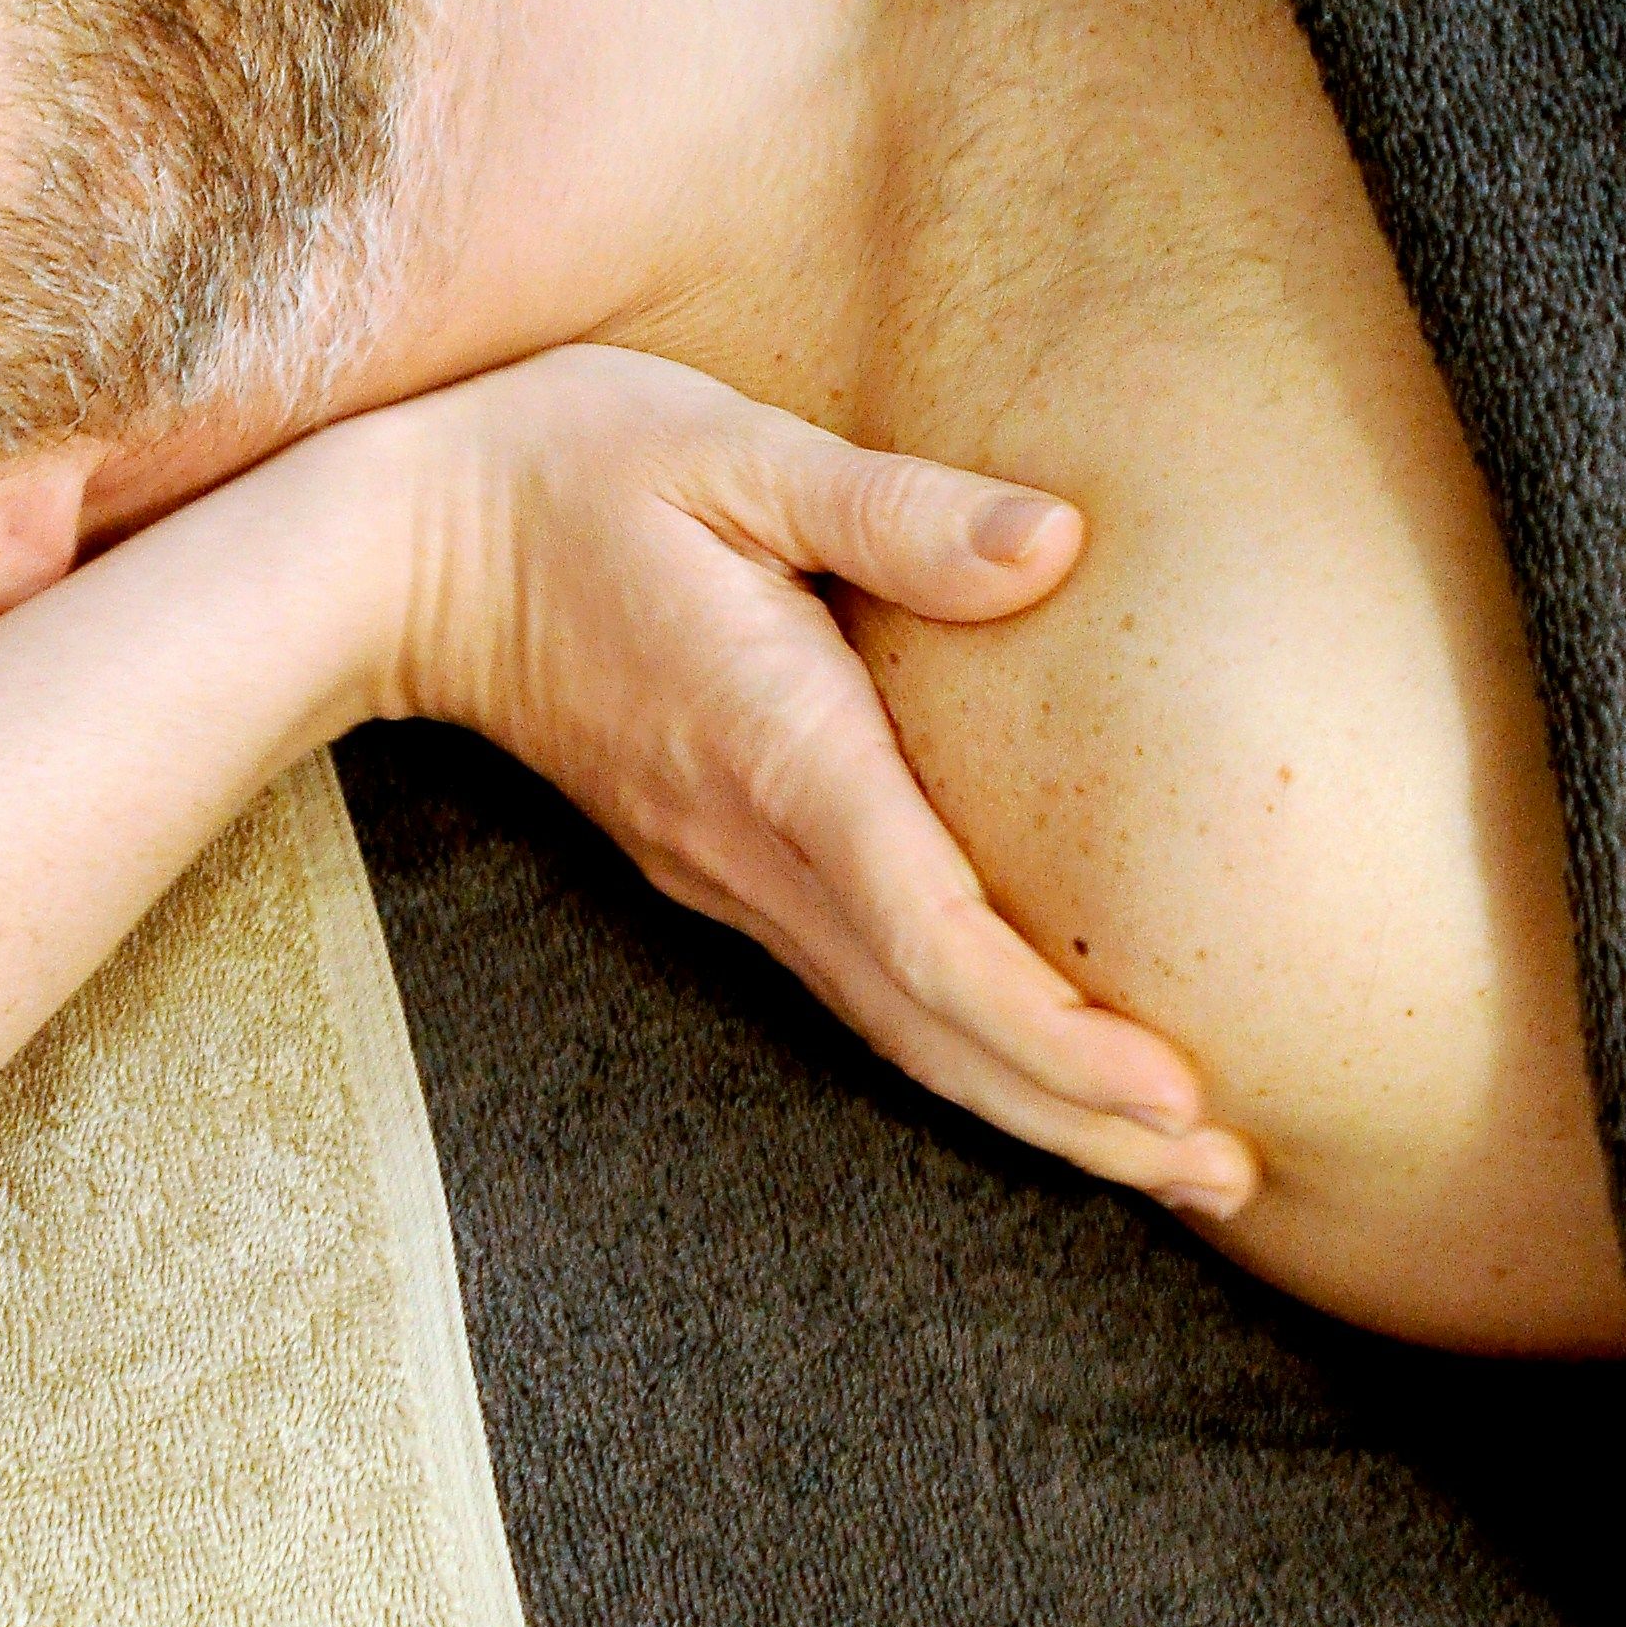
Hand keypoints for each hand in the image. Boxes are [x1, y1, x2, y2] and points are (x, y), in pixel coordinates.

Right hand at [368, 345, 1258, 1216]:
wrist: (394, 548)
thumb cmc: (564, 467)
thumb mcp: (727, 445)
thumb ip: (893, 504)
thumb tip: (1058, 546)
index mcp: (777, 748)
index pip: (931, 936)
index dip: (1058, 1036)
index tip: (1178, 1100)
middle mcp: (748, 842)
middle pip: (929, 1027)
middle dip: (1080, 1117)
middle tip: (1230, 1181)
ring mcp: (717, 866)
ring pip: (889, 1025)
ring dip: (1027, 1103)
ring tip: (1164, 1158)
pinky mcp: (704, 857)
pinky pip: (850, 984)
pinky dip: (953, 1045)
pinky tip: (1018, 1059)